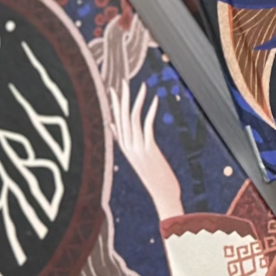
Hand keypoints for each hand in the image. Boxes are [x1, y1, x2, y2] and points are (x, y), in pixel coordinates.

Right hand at [110, 81, 183, 221]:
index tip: (112, 89)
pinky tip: (155, 100)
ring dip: (137, 101)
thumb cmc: (154, 176)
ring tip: (142, 86)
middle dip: (121, 99)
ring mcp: (137, 149)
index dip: (113, 105)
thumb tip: (115, 127)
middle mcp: (127, 148)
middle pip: (121, 118)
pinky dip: (150, 112)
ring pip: (132, 120)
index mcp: (124, 148)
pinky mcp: (149, 150)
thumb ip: (127, 143)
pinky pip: (147, 126)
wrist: (163, 194)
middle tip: (122, 81)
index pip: (115, 122)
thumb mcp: (137, 157)